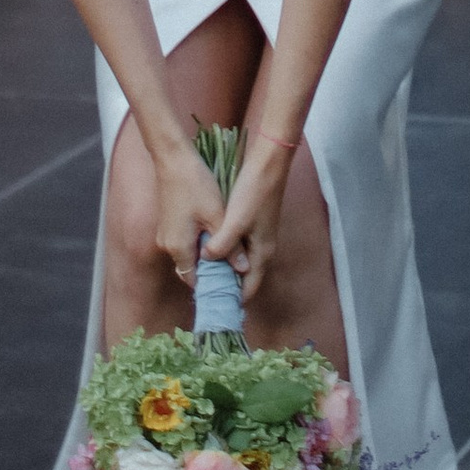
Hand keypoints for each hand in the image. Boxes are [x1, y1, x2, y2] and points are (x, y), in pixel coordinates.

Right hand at [150, 136, 229, 301]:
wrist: (173, 158)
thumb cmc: (196, 185)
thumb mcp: (217, 216)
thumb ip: (229, 246)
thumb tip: (243, 269)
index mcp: (178, 248)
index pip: (195, 281)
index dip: (212, 285)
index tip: (231, 285)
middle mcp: (167, 246)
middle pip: (191, 269)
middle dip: (211, 271)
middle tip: (234, 268)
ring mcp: (165, 234)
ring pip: (188, 255)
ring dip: (206, 255)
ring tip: (229, 251)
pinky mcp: (167, 223)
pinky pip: (184, 242)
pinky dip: (199, 243)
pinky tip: (216, 234)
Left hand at [208, 138, 294, 306]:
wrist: (269, 164)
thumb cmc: (254, 193)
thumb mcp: (235, 220)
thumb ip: (222, 244)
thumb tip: (206, 260)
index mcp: (262, 254)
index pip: (248, 290)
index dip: (231, 300)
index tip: (211, 305)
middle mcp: (262, 250)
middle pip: (243, 279)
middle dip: (224, 286)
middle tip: (201, 289)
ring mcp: (258, 237)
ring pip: (239, 263)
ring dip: (223, 269)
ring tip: (201, 271)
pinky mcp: (253, 226)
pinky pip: (238, 249)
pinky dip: (225, 253)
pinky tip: (209, 248)